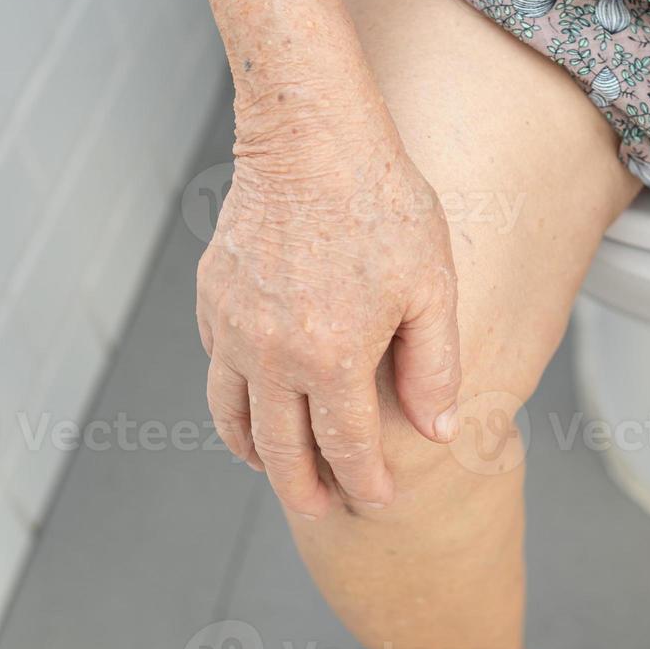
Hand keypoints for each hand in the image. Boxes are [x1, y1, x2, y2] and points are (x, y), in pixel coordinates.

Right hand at [196, 127, 461, 516]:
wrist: (310, 139)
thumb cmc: (381, 203)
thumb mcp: (432, 285)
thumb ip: (435, 365)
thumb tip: (437, 430)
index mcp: (333, 357)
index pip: (347, 446)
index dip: (365, 482)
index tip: (376, 502)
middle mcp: (273, 354)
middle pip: (281, 448)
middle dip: (303, 488)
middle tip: (318, 509)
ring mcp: (233, 328)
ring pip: (233, 415)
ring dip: (254, 453)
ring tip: (274, 470)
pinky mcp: (211, 298)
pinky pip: (217, 367)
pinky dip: (232, 397)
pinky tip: (253, 400)